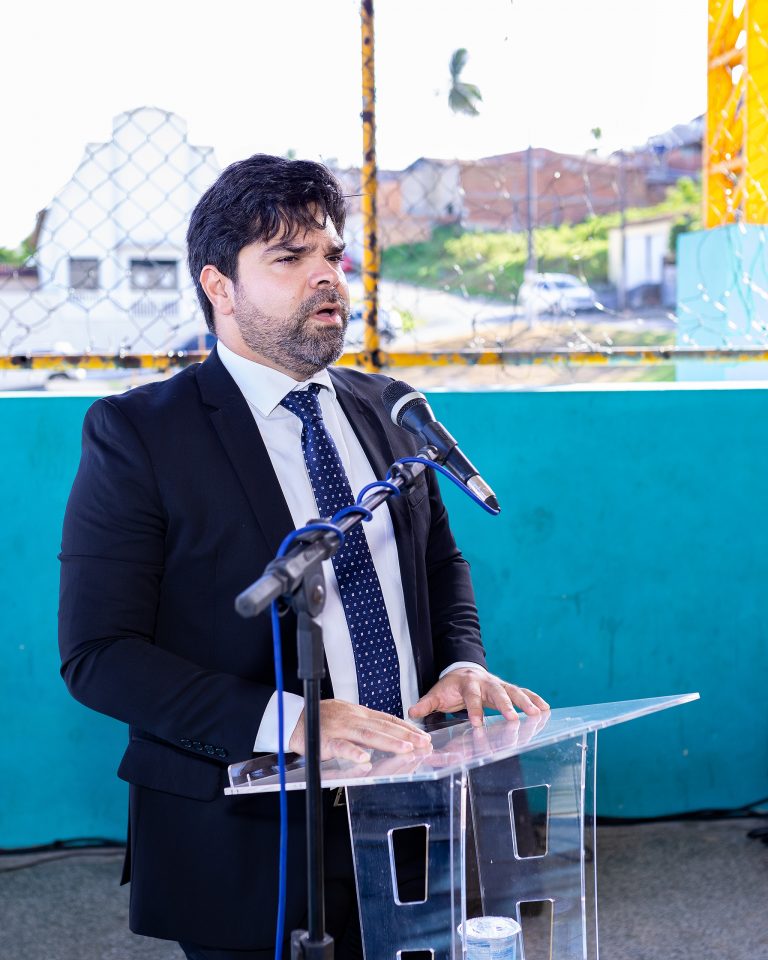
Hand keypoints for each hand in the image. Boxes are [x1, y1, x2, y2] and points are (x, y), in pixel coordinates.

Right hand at [288, 699, 432, 763]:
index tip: (423, 735)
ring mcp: (341, 729)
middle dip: (405, 735)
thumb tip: (389, 732)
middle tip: (423, 743)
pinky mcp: (326, 741)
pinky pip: (341, 747)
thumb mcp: (348, 715)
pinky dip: (353, 752)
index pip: (388, 719)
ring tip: (406, 749)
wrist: (295, 718)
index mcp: (360, 714)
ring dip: (388, 742)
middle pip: (383, 727)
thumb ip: (367, 723)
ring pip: (368, 735)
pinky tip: (364, 759)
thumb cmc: (323, 719)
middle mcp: (354, 719)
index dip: (407, 727)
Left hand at [408, 668, 549, 727]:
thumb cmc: (450, 687)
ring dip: (525, 702)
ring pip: (513, 691)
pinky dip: (534, 699)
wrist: (462, 670)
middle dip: (506, 706)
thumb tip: (411, 712)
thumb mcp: (436, 694)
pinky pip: (523, 692)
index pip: (471, 697)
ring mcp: (498, 684)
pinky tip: (545, 708)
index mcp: (467, 683)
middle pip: (497, 693)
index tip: (477, 725)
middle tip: (514, 720)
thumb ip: (426, 703)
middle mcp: (485, 682)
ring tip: (538, 714)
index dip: (474, 710)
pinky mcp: (507, 688)